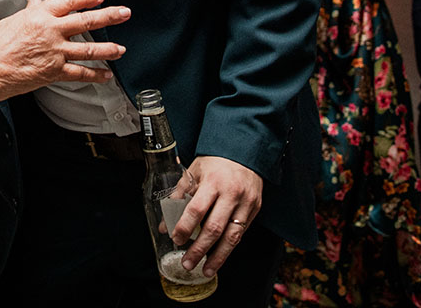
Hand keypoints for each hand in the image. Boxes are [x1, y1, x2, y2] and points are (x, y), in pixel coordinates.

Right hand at [0, 0, 127, 98]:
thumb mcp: (10, 21)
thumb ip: (29, 12)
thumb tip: (34, 0)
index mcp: (39, 15)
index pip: (69, 1)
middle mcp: (51, 31)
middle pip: (87, 20)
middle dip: (109, 16)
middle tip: (124, 13)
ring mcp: (55, 52)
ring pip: (89, 48)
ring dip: (109, 48)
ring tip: (121, 48)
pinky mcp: (54, 72)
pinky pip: (81, 73)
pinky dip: (96, 75)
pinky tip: (106, 75)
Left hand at [173, 156, 263, 278]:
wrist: (245, 151)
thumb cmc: (216, 162)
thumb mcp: (194, 171)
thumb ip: (179, 196)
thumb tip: (164, 223)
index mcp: (213, 182)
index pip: (196, 210)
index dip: (184, 227)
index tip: (175, 239)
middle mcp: (231, 194)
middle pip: (214, 228)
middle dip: (199, 249)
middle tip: (187, 263)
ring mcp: (246, 203)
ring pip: (232, 237)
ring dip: (218, 257)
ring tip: (205, 270)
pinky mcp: (255, 209)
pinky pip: (241, 233)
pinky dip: (229, 248)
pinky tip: (220, 258)